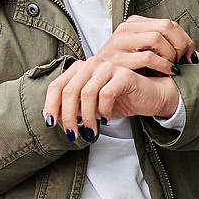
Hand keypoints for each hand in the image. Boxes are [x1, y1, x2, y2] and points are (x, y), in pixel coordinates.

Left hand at [44, 56, 181, 138]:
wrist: (148, 98)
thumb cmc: (118, 102)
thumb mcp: (90, 107)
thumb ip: (73, 108)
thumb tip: (52, 117)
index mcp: (79, 69)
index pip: (57, 85)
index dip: (50, 104)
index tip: (51, 123)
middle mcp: (91, 64)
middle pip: (69, 90)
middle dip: (68, 116)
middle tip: (72, 134)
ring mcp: (107, 67)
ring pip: (86, 93)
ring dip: (86, 117)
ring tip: (91, 130)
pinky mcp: (123, 74)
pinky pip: (106, 94)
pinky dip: (103, 110)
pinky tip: (106, 119)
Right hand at [94, 15, 198, 77]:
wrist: (97, 83)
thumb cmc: (126, 70)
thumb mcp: (144, 54)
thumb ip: (167, 49)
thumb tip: (196, 57)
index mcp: (133, 24)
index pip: (168, 23)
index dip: (184, 40)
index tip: (188, 56)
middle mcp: (126, 28)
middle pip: (166, 27)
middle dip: (181, 45)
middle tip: (182, 61)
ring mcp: (120, 42)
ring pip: (158, 39)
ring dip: (171, 55)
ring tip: (171, 67)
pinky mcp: (118, 59)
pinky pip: (149, 57)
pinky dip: (163, 65)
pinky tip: (166, 72)